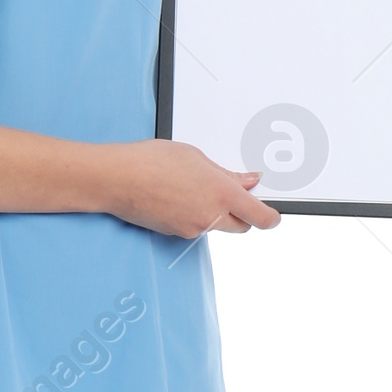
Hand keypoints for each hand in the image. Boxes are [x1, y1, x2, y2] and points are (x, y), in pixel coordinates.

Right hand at [106, 139, 279, 238]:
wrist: (117, 179)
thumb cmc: (152, 161)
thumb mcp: (196, 158)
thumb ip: (227, 174)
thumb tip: (250, 181)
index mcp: (222, 192)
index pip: (260, 216)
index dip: (271, 218)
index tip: (274, 215)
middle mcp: (211, 216)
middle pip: (242, 226)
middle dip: (243, 214)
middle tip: (232, 195)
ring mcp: (194, 228)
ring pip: (216, 226)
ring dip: (213, 213)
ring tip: (191, 188)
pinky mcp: (177, 234)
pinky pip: (195, 227)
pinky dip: (193, 216)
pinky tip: (176, 198)